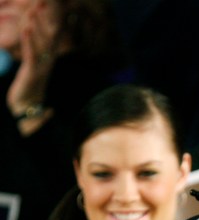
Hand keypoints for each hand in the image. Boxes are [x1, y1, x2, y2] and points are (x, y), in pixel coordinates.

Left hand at [7, 0, 59, 118]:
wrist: (29, 107)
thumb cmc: (28, 86)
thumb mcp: (32, 67)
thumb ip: (34, 52)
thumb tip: (31, 38)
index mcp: (48, 58)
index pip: (50, 35)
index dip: (48, 20)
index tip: (44, 5)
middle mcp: (48, 60)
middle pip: (49, 36)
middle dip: (45, 18)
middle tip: (42, 2)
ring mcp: (42, 66)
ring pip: (41, 43)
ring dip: (37, 26)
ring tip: (33, 11)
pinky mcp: (33, 72)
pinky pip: (32, 54)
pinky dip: (29, 40)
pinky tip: (27, 29)